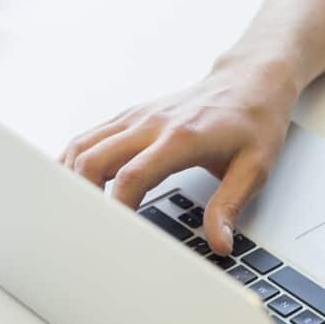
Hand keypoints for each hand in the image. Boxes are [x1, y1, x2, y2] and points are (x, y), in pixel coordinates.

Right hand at [61, 60, 298, 254]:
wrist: (251, 80)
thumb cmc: (254, 121)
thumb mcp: (254, 168)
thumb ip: (230, 206)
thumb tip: (219, 243)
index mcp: (181, 138)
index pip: (133, 176)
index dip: (117, 209)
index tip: (115, 236)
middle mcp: (152, 124)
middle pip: (94, 159)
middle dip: (82, 197)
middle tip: (86, 229)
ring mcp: (137, 117)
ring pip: (83, 145)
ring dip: (70, 178)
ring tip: (71, 211)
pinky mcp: (131, 117)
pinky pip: (90, 137)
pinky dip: (74, 160)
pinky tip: (70, 182)